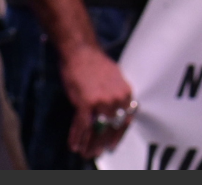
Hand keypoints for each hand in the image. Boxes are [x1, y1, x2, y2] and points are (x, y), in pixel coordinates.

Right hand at [61, 43, 135, 157]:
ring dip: (90, 143)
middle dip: (104, 142)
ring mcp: (102, 103)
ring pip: (97, 129)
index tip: (112, 144)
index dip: (118, 134)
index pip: (126, 120)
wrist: (80, 49)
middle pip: (112, 128)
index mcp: (126, 94)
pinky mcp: (86, 103)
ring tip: (86, 153)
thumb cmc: (94, 60)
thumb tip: (115, 107)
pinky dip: (77, 136)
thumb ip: (117, 93)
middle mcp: (117, 100)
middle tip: (98, 152)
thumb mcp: (114, 76)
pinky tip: (74, 144)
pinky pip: (83, 125)